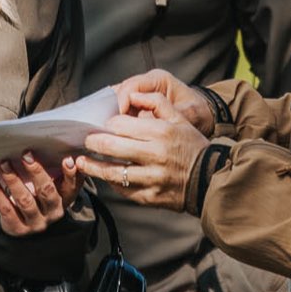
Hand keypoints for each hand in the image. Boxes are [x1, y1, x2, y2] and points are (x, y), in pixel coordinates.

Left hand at [0, 151, 80, 235]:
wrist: (26, 224)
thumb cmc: (40, 198)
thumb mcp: (54, 186)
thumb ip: (61, 171)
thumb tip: (67, 153)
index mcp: (65, 199)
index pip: (71, 186)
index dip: (70, 174)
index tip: (66, 159)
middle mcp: (52, 213)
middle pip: (46, 192)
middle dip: (36, 172)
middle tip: (25, 155)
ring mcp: (34, 222)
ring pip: (24, 200)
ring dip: (13, 180)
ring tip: (4, 164)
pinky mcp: (17, 228)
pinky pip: (6, 208)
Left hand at [77, 95, 207, 210]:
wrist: (209, 180)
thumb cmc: (191, 146)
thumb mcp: (180, 119)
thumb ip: (156, 103)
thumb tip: (133, 94)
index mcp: (161, 133)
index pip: (121, 125)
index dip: (106, 124)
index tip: (100, 125)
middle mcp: (155, 156)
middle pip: (111, 147)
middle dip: (93, 142)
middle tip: (85, 140)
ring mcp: (151, 178)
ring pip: (112, 172)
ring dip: (93, 167)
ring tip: (81, 161)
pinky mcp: (149, 197)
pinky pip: (123, 189)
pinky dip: (111, 182)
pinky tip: (104, 176)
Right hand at [114, 71, 214, 134]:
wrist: (203, 115)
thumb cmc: (198, 112)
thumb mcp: (191, 114)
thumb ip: (174, 115)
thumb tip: (156, 123)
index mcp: (158, 79)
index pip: (132, 85)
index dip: (121, 100)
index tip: (118, 117)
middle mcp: (146, 84)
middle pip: (120, 92)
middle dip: (112, 109)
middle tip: (107, 128)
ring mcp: (139, 94)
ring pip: (116, 100)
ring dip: (111, 116)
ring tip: (107, 132)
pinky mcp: (136, 105)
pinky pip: (120, 110)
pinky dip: (115, 121)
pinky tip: (112, 134)